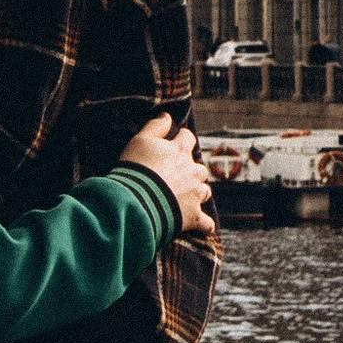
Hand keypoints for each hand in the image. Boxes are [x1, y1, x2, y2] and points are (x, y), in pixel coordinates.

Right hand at [121, 110, 214, 239]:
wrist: (136, 201)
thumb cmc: (136, 169)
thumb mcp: (140, 140)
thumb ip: (155, 126)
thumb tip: (167, 115)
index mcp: (179, 152)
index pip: (187, 138)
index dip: (182, 138)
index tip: (177, 141)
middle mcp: (192, 172)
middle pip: (199, 167)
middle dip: (192, 169)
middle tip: (179, 174)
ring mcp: (194, 195)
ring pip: (205, 191)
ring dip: (199, 192)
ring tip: (188, 196)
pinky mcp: (193, 217)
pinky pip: (205, 223)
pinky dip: (205, 225)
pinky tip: (203, 227)